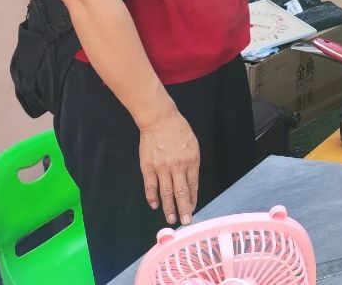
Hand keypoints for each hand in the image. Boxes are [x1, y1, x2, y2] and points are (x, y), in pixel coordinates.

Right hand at [138, 109, 200, 225]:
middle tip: (186, 221)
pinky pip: (150, 186)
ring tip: (172, 219)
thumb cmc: (179, 130)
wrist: (160, 120)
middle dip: (184, 209)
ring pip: (166, 193)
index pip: (193, 185)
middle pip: (181, 193)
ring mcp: (162, 168)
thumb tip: (190, 180)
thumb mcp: (193, 145)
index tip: (193, 209)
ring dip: (169, 207)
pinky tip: (155, 205)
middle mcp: (178, 167)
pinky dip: (152, 197)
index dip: (193, 199)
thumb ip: (192, 163)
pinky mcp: (148, 167)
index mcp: (192, 161)